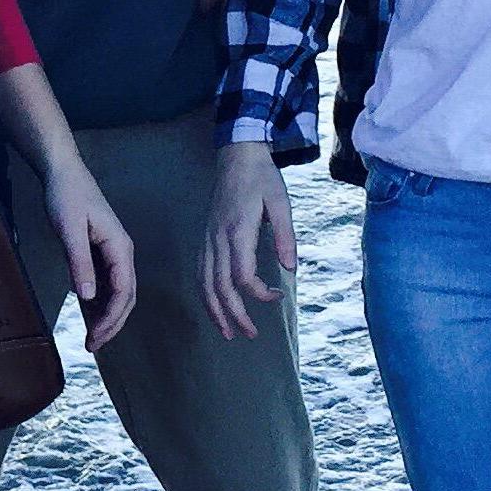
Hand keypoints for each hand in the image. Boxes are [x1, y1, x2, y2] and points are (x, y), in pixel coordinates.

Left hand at [42, 161, 136, 351]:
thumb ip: (80, 262)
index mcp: (120, 247)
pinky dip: (99, 303)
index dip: (112, 318)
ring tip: (91, 339)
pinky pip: (106, 284)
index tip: (96, 337)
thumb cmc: (67, 196)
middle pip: (126, 296)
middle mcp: (122, 252)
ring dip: (107, 317)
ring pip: (117, 293)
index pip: (123, 291)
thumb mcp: (69, 229)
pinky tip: (87, 316)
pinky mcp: (101, 252)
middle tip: (93, 346)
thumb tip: (89, 297)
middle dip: (112, 324)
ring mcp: (112, 253)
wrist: (63, 172)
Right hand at [201, 140, 296, 339]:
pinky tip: (214, 305)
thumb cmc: (261, 178)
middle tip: (250, 335)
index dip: (259, 293)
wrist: (236, 155)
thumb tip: (290, 268)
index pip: (242, 276)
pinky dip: (205, 293)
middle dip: (233, 315)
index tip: (277, 295)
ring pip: (204, 282)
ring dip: (214, 310)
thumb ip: (285, 236)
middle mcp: (218, 238)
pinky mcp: (205, 236)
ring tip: (227, 332)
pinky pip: (200, 271)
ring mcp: (208, 238)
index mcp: (237, 231)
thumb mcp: (281, 202)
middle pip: (220, 287)